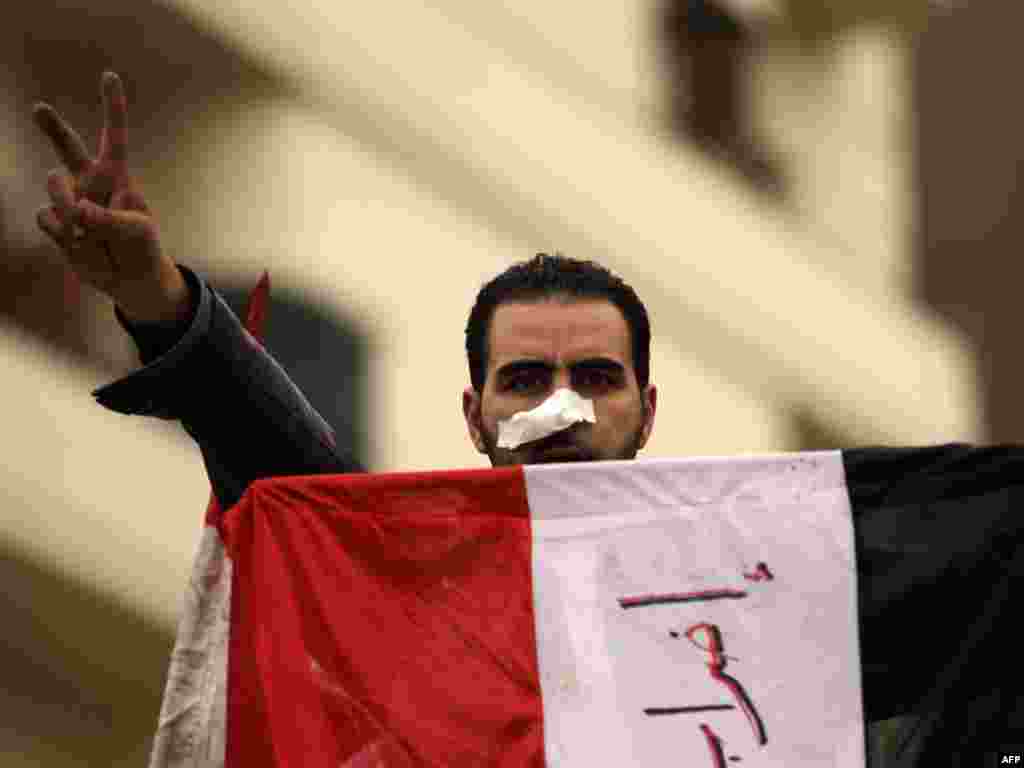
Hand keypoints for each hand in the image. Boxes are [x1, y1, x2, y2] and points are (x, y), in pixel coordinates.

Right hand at [33, 71, 188, 325]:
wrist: (129, 280)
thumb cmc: (141, 248)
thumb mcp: (135, 231)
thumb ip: (107, 218)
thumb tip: (74, 211)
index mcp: (117, 175)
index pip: (114, 135)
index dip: (111, 106)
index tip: (109, 75)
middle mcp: (90, 182)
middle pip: (67, 147)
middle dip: (52, 127)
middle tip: (39, 108)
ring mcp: (70, 200)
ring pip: (54, 187)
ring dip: (68, 209)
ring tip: (86, 230)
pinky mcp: (56, 223)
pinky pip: (48, 219)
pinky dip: (66, 235)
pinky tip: (80, 245)